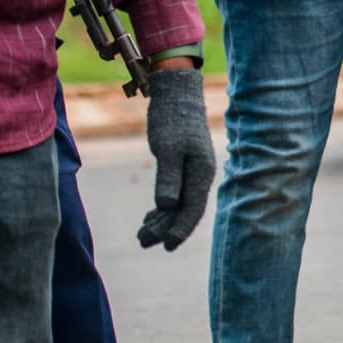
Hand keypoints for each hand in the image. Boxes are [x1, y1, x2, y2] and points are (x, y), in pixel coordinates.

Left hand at [139, 63, 214, 250]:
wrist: (176, 95)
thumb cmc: (172, 119)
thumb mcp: (167, 148)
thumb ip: (168, 178)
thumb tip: (166, 206)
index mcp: (201, 173)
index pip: (192, 210)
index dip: (179, 230)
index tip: (166, 247)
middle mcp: (200, 176)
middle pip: (184, 211)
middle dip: (165, 229)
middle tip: (141, 241)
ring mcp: (193, 172)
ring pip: (179, 204)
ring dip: (161, 220)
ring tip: (141, 235)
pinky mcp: (184, 166)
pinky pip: (176, 194)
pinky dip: (162, 208)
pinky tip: (151, 216)